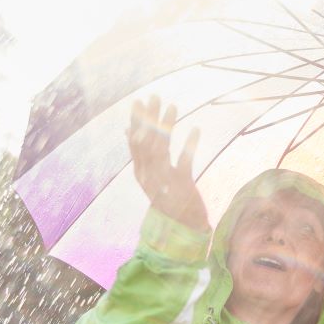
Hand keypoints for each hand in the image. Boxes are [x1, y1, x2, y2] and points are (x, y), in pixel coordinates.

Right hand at [128, 96, 208, 232]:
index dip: (136, 121)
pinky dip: (190, 145)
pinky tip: (196, 129)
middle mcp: (149, 176)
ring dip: (167, 125)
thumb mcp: (149, 175)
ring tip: (173, 105)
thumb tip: (127, 129)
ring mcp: (165, 181)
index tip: (138, 101)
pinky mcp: (182, 186)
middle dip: (150, 118)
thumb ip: (140, 153)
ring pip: (163, 149)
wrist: (182, 227)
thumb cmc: (166, 196)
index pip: (135, 142)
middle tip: (154, 96)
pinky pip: (185, 162)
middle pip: (147, 142)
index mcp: (141, 172)